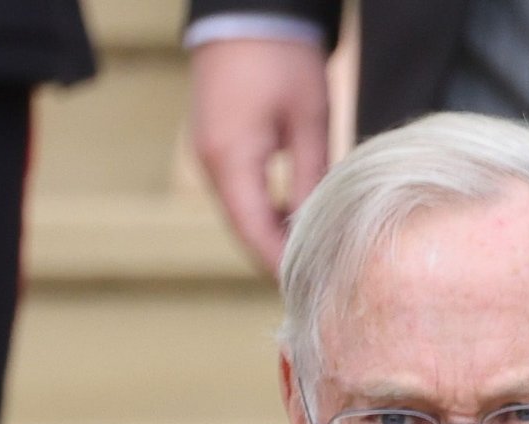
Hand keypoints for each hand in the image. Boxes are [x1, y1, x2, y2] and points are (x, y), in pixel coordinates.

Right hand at [190, 38, 330, 273]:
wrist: (247, 6)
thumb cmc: (282, 55)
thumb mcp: (309, 121)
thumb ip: (312, 181)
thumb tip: (318, 233)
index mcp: (229, 161)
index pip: (255, 236)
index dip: (283, 267)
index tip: (314, 289)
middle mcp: (210, 164)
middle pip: (245, 231)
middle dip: (279, 258)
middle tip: (320, 281)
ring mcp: (208, 155)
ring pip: (242, 215)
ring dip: (274, 236)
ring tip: (314, 254)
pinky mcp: (215, 145)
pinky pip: (239, 193)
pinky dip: (265, 212)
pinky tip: (295, 218)